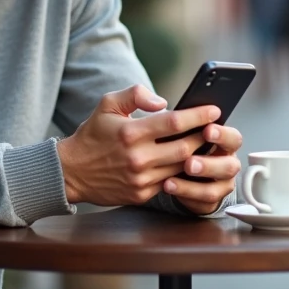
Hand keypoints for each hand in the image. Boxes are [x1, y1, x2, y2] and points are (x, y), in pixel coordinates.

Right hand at [57, 85, 220, 207]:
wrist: (71, 171)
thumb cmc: (92, 134)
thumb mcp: (107, 104)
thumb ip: (135, 94)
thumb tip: (163, 102)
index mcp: (131, 132)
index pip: (174, 122)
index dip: (199, 115)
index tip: (215, 110)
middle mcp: (138, 158)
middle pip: (185, 147)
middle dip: (204, 137)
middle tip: (216, 128)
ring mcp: (140, 179)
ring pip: (181, 167)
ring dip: (198, 157)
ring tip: (207, 145)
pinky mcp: (141, 194)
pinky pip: (170, 183)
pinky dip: (182, 173)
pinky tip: (189, 163)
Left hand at [163, 124, 242, 214]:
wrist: (183, 170)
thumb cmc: (186, 144)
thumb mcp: (183, 129)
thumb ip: (179, 120)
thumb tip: (163, 106)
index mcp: (225, 143)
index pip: (233, 138)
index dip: (222, 135)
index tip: (207, 130)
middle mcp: (227, 163)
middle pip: (229, 166)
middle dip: (209, 164)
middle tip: (189, 162)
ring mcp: (221, 184)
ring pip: (215, 189)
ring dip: (193, 185)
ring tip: (170, 180)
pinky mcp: (210, 201)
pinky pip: (201, 202)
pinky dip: (184, 195)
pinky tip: (168, 186)